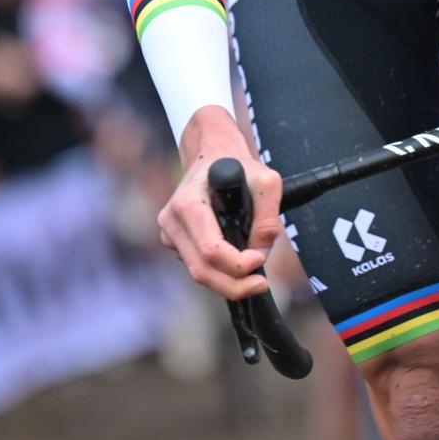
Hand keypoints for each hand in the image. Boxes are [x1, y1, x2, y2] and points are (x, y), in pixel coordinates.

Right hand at [159, 106, 283, 300]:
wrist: (213, 155)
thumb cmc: (238, 166)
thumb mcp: (266, 181)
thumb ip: (268, 216)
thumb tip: (262, 248)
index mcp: (187, 204)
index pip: (210, 251)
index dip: (238, 264)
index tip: (260, 258)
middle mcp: (171, 221)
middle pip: (201, 271)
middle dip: (234, 285)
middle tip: (260, 283)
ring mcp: (169, 234)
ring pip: (199, 273)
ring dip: (229, 278)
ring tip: (253, 265)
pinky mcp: (175, 242)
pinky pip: (198, 266)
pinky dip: (220, 270)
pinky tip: (236, 256)